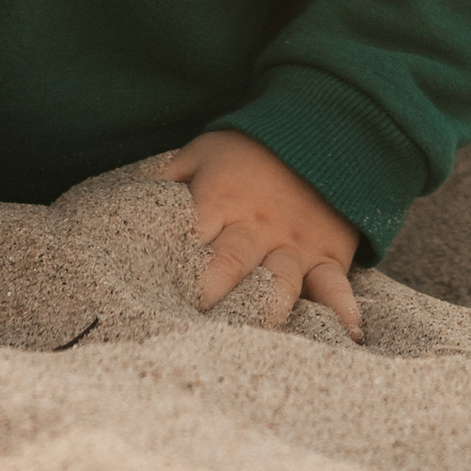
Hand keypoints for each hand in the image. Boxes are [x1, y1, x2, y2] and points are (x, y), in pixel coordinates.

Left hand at [159, 130, 364, 340]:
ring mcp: (294, 243)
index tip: (153, 296)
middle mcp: (256, 225)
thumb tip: (124, 203)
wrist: (317, 128)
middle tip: (193, 330)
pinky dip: (342, 312)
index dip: (170, 265)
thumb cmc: (248, 150)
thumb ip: (169, 182)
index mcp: (219, 199)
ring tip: (255, 341)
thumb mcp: (203, 152)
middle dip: (212, 295)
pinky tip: (346, 337)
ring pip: (279, 281)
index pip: (189, 234)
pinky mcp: (327, 255)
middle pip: (231, 263)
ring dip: (266, 311)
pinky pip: (335, 286)